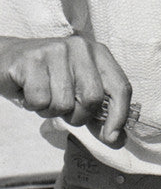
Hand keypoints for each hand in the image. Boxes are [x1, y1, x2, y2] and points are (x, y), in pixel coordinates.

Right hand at [0, 35, 131, 144]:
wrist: (6, 59)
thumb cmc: (48, 79)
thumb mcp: (77, 91)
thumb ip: (98, 113)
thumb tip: (116, 140)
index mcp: (98, 53)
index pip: (120, 87)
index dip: (119, 116)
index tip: (111, 137)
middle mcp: (80, 47)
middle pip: (92, 99)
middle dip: (78, 115)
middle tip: (63, 108)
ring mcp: (56, 51)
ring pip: (64, 103)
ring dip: (51, 110)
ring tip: (43, 95)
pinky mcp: (32, 60)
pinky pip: (41, 100)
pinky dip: (33, 105)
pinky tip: (29, 90)